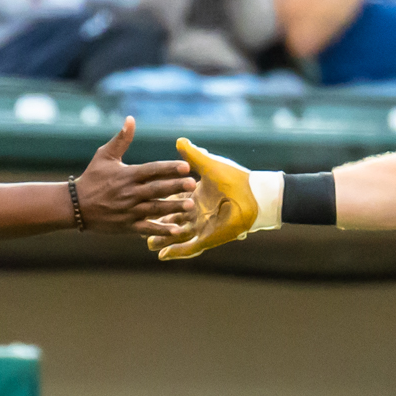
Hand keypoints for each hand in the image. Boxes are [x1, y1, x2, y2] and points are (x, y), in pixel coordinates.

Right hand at [73, 118, 196, 235]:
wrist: (75, 206)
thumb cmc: (92, 178)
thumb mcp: (104, 156)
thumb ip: (121, 139)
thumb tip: (130, 119)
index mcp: (127, 175)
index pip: (151, 170)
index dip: (168, 168)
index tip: (185, 166)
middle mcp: (129, 193)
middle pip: (156, 189)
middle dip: (175, 186)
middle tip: (193, 184)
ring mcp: (129, 210)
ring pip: (154, 209)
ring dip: (173, 207)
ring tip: (190, 205)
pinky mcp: (127, 226)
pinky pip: (146, 228)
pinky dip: (161, 230)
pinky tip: (177, 230)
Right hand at [151, 139, 261, 259]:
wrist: (254, 196)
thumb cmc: (235, 179)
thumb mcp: (208, 165)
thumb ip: (192, 155)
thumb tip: (179, 140)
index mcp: (198, 196)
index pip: (174, 199)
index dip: (161, 201)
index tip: (144, 200)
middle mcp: (199, 212)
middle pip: (173, 219)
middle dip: (157, 224)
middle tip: (141, 225)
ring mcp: (203, 226)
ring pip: (177, 235)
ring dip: (163, 240)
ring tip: (147, 244)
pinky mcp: (208, 238)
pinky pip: (190, 248)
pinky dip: (177, 252)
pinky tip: (163, 255)